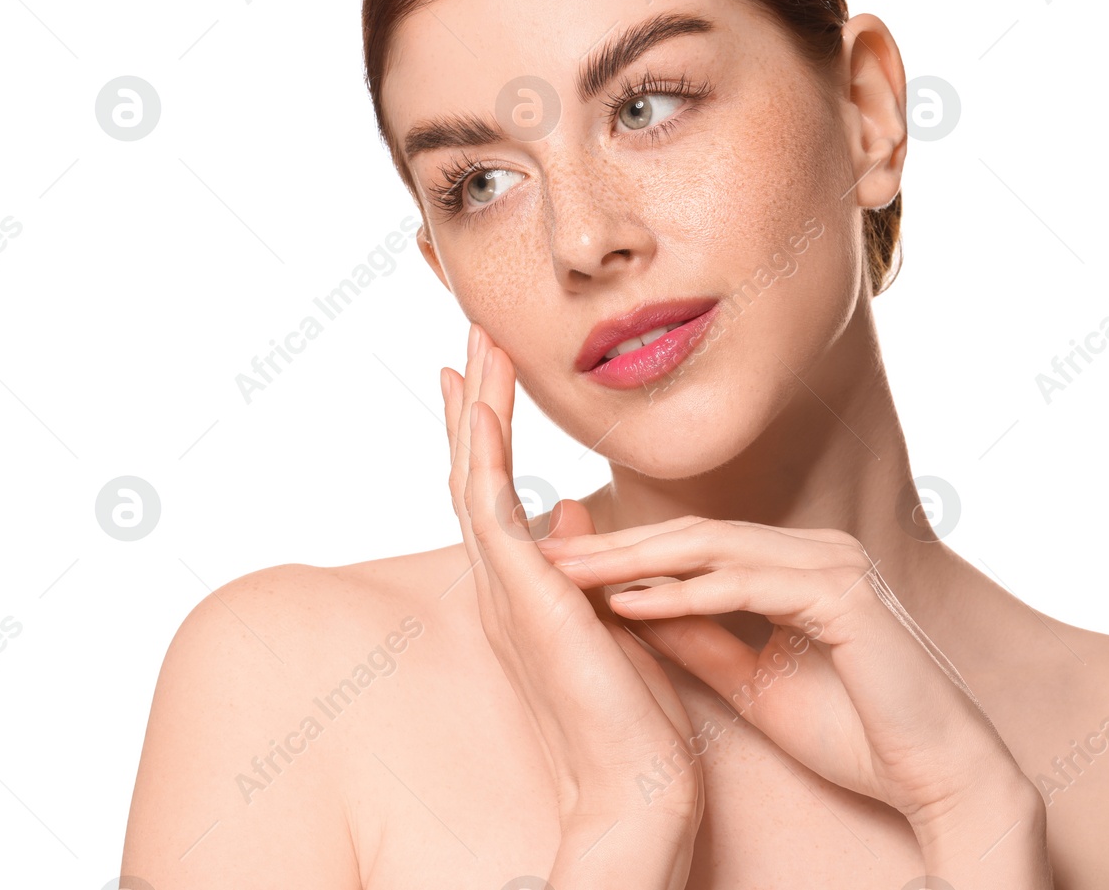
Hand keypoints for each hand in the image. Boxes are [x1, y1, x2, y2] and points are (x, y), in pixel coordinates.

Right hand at [441, 326, 704, 886]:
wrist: (637, 779)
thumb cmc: (628, 707)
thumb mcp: (606, 610)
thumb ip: (582, 556)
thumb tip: (573, 506)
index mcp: (524, 582)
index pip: (496, 485)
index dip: (484, 425)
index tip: (481, 369)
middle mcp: (502, 579)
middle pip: (474, 468)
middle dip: (474, 397)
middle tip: (471, 329)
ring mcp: (506, 586)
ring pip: (473, 474)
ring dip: (474, 406)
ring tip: (473, 343)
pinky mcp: (523, 593)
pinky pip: (489, 506)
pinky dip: (480, 451)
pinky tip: (477, 403)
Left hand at [534, 516, 1052, 884]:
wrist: (937, 774)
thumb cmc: (857, 732)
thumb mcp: (753, 683)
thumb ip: (701, 640)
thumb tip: (634, 611)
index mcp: (798, 563)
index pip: (695, 545)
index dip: (623, 554)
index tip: (555, 565)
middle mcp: (816, 550)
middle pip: (696, 534)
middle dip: (615, 545)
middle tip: (541, 551)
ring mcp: (835, 564)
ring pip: (716, 547)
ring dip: (637, 560)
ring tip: (568, 571)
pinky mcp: (846, 595)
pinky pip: (751, 585)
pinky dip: (688, 593)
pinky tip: (632, 603)